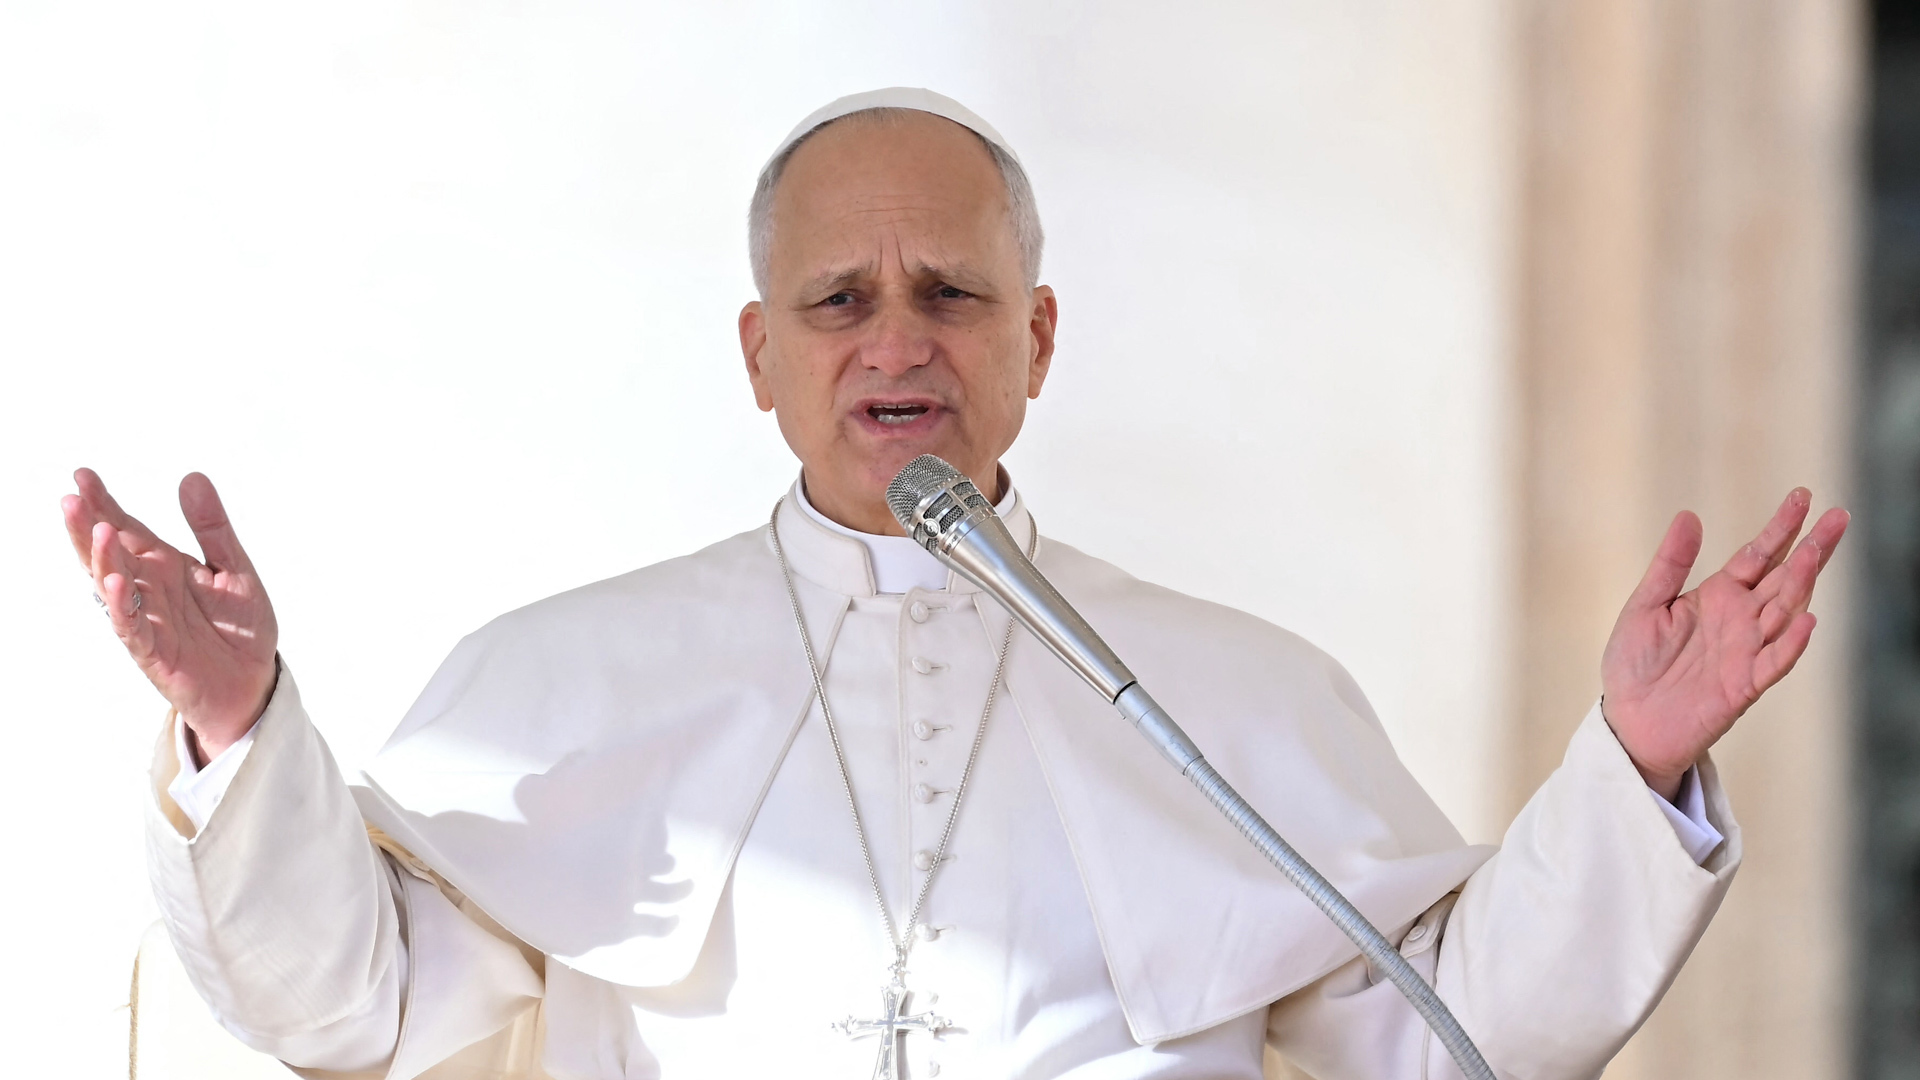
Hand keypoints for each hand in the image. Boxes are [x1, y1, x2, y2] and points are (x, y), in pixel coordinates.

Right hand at [62, 469, 278, 763]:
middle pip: (110, 553)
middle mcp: (149, 588)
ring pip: (114, 586)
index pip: (127, 528)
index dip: (105, 503)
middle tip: (71, 498)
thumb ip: (212, 528)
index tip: (82, 474)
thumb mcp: (235, 568)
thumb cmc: (240, 627)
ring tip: (98, 530)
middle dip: (89, 527)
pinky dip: (123, 605)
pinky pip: (133, 626)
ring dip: (103, 560)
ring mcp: (147, 618)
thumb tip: (192, 478)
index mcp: (165, 565)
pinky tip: (115, 581)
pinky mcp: (154, 651)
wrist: (254, 680)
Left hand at [1601, 489, 1847, 799]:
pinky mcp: (1743, 686)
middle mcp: (1740, 620)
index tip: (1803, 496)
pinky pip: (1773, 663)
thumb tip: (1689, 515)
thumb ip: (1670, 564)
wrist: (1628, 721)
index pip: (1758, 555)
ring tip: (1814, 553)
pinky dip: (1791, 644)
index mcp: (1718, 596)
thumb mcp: (1646, 605)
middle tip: (1838, 516)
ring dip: (1801, 585)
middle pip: (1784, 578)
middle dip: (1811, 548)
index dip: (1781, 528)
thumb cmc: (1635, 664)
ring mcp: (1746, 652)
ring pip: (1783, 613)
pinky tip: (1806, 620)